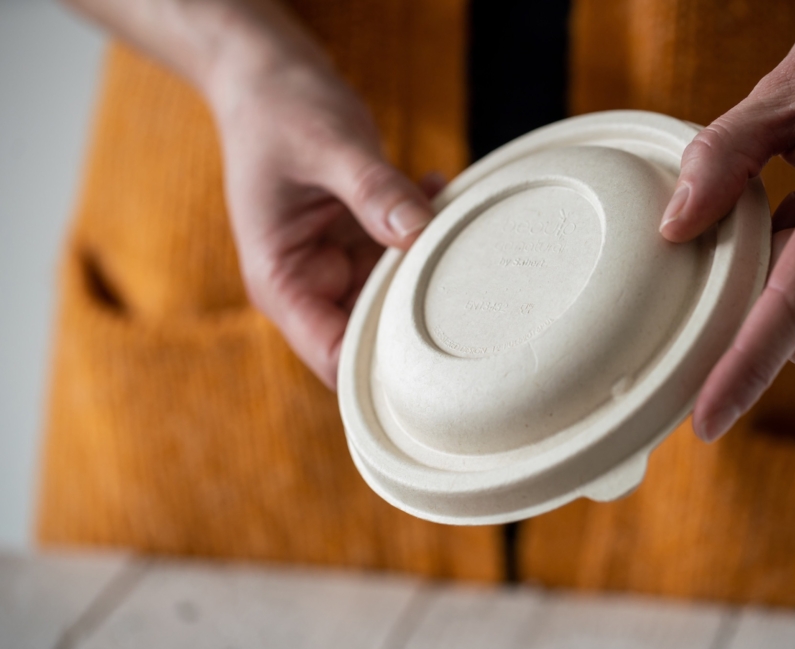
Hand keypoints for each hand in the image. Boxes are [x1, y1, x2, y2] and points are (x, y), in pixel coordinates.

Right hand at [210, 51, 440, 388]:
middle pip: (374, 336)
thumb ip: (374, 191)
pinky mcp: (360, 242)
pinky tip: (437, 189)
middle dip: (421, 316)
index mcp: (281, 281)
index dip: (384, 366)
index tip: (440, 354)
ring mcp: (337, 265)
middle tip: (470, 283)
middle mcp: (308, 284)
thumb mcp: (328, 144)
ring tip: (455, 224)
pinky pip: (404, 256)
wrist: (266, 75)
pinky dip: (426, 231)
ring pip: (397, 298)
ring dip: (429, 268)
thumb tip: (421, 233)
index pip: (334, 358)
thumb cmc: (280, 109)